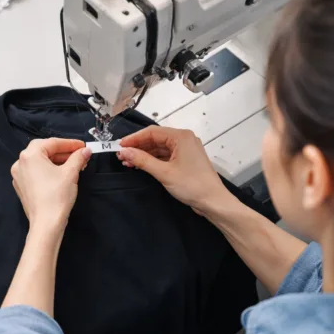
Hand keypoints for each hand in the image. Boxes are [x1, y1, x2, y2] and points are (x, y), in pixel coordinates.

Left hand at [11, 138, 91, 234]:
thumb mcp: (71, 173)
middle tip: (80, 155)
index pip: (53, 143)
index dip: (70, 143)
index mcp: (30, 155)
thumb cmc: (57, 195)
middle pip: (45, 151)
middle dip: (64, 152)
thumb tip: (86, 151)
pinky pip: (36, 173)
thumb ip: (78, 157)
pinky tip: (62, 175)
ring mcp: (19, 176)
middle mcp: (20, 162)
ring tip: (74, 165)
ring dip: (57, 161)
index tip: (83, 146)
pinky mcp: (22, 187)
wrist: (46, 223)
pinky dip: (49, 171)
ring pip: (40, 162)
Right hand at [118, 126, 236, 215]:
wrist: (213, 202)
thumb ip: (142, 160)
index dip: (134, 139)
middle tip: (121, 156)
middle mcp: (184, 139)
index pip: (152, 132)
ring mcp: (185, 150)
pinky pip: (165, 156)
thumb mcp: (164, 173)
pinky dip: (153, 160)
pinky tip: (141, 166)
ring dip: (144, 154)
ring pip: (159, 148)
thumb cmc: (191, 185)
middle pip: (155, 139)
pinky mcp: (185, 160)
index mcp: (181, 137)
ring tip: (128, 162)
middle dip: (138, 147)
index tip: (119, 146)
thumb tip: (124, 151)